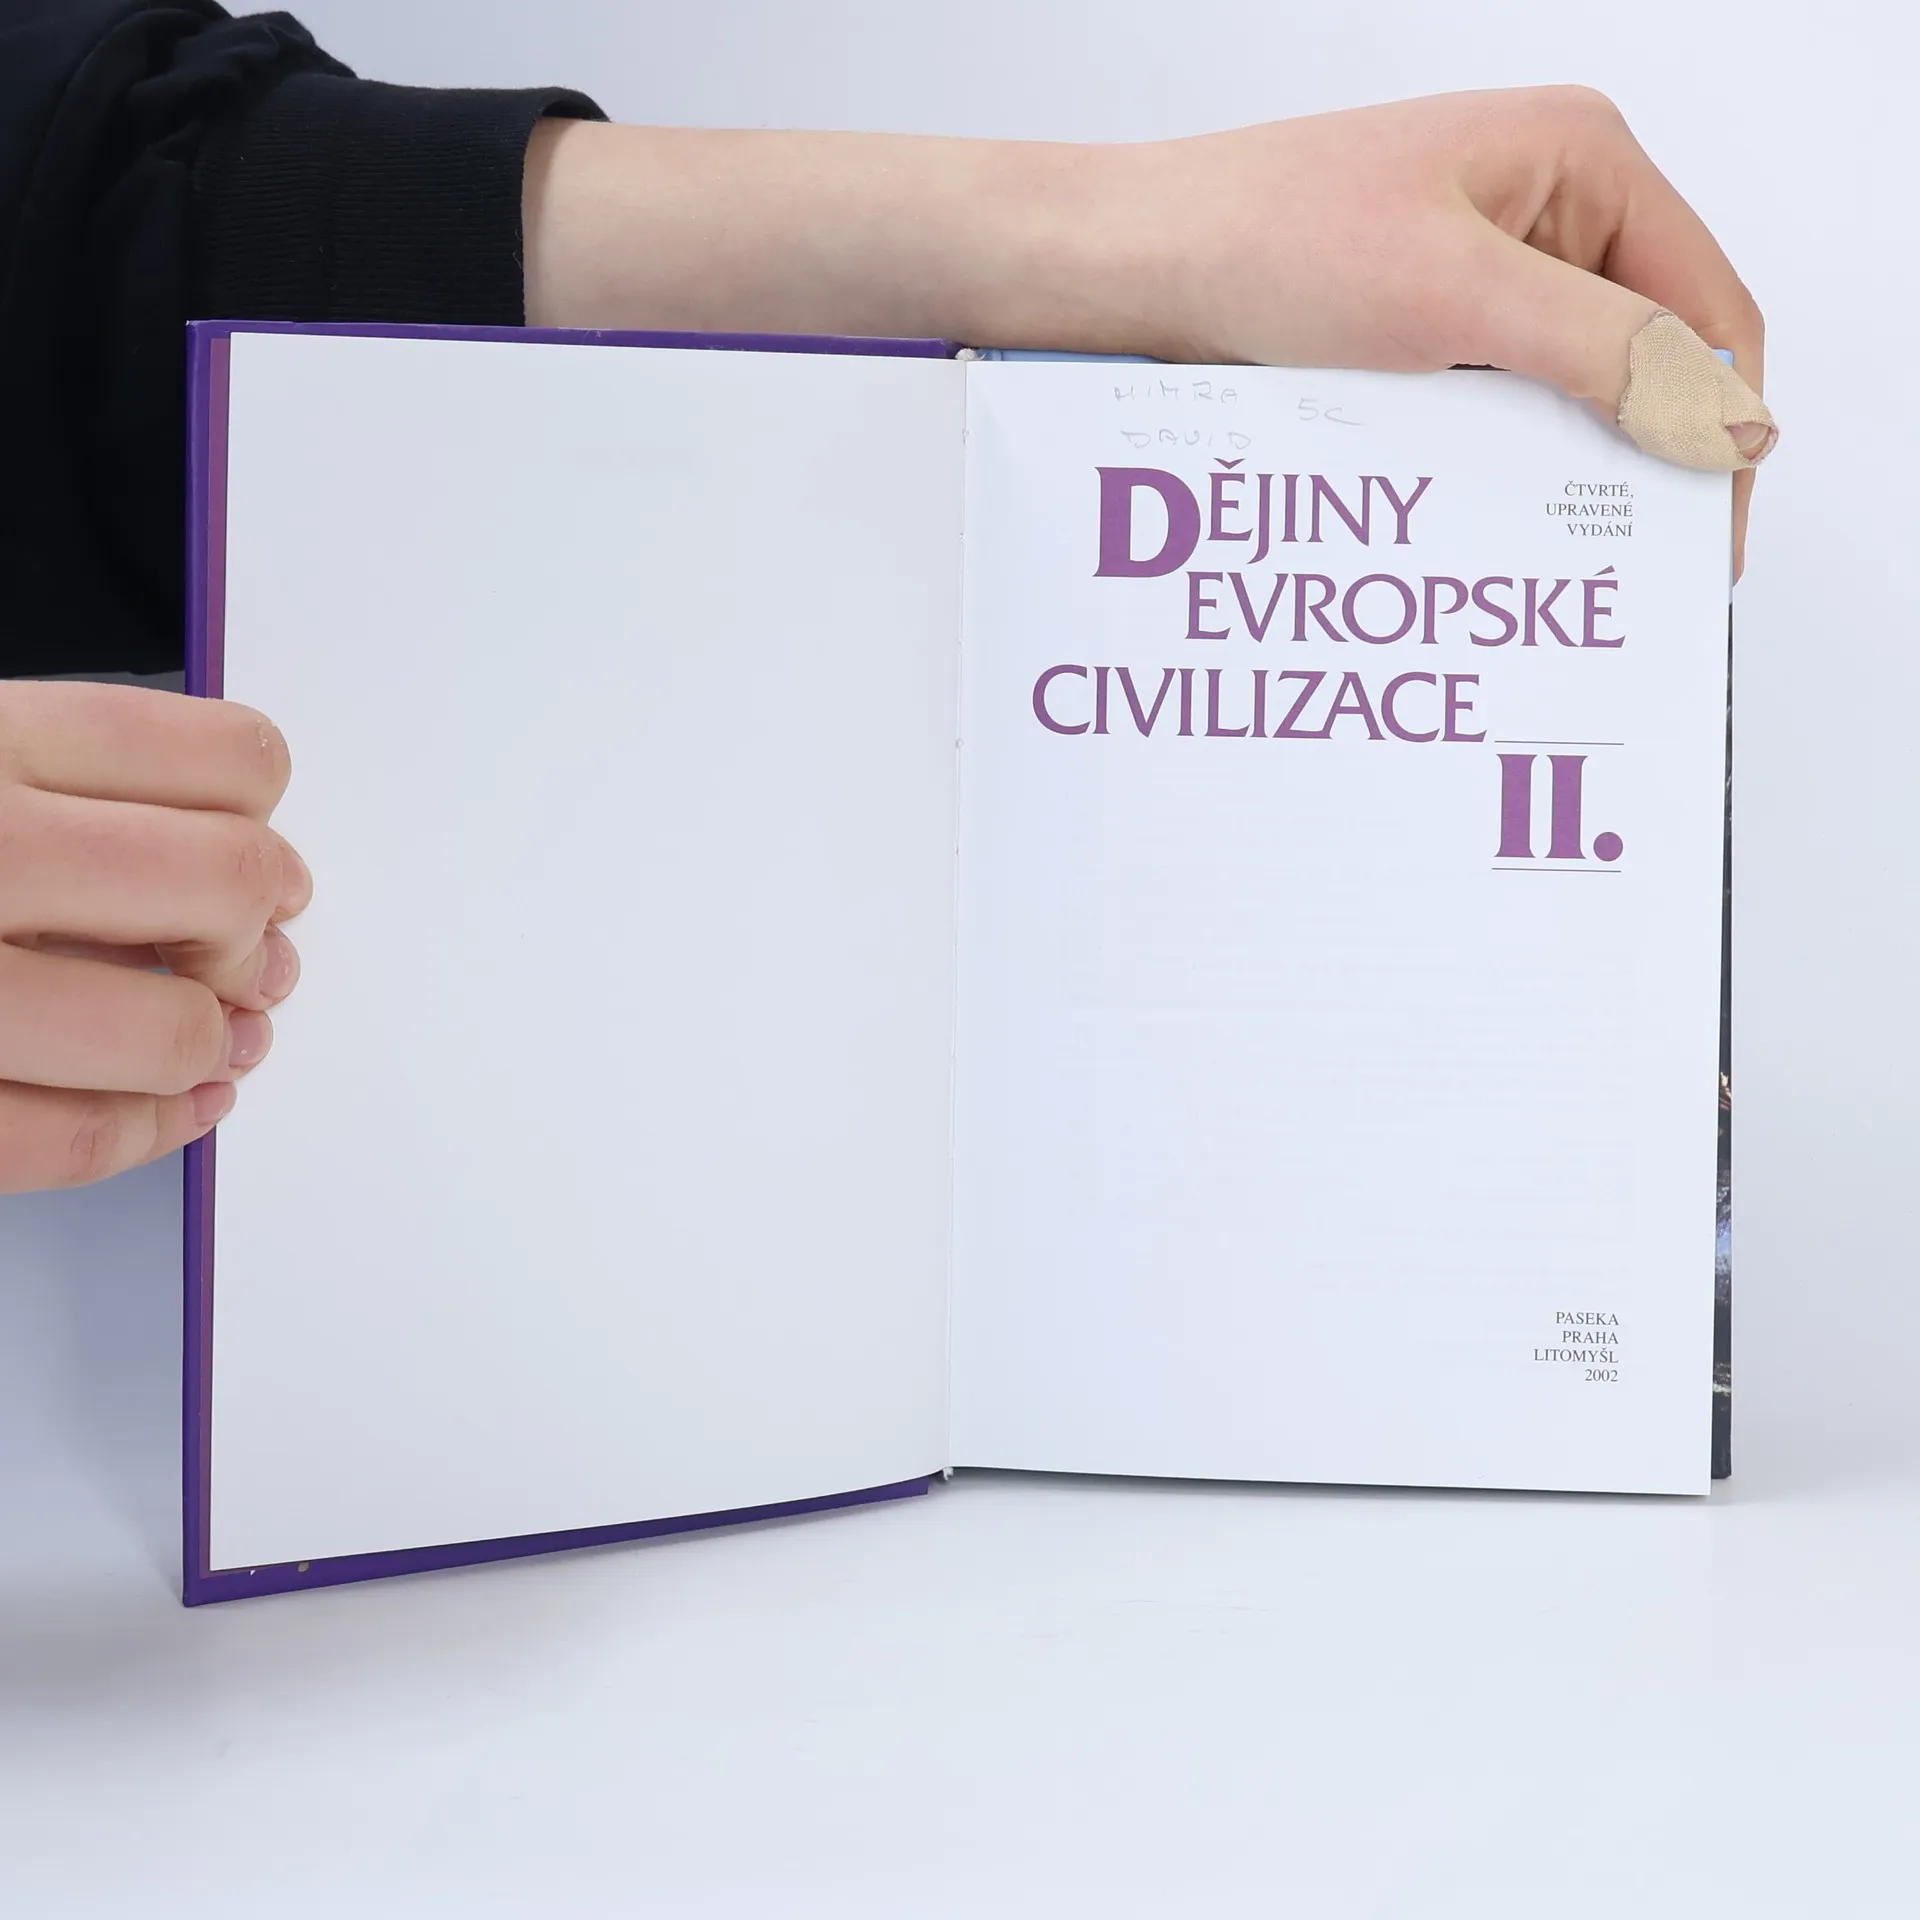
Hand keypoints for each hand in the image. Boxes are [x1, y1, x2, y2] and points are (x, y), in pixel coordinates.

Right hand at [0, 682, 309, 1191]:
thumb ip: (61, 786)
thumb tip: (225, 848)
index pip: (219, 757)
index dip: (268, 815)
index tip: (268, 855)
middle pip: (225, 881)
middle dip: (256, 932)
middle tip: (253, 957)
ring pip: (173, 1028)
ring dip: (214, 1043)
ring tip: (214, 1038)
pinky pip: (73, 1138)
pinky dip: (147, 1131)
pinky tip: (173, 1108)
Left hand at [525, 86, 1766, 559]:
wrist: (1110, 276)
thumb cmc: (1250, 244)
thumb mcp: (1451, 299)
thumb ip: (1605, 357)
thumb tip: (1728, 417)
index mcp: (1575, 161)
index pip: (1707, 308)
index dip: (1719, 426)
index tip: (1703, 541)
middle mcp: (1535, 211)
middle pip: (1643, 357)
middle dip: (1639, 459)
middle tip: (1626, 575)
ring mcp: (1471, 275)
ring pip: (1563, 399)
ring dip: (1561, 477)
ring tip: (1549, 563)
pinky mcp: (1411, 335)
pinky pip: (1489, 415)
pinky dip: (1493, 472)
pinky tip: (1478, 525)